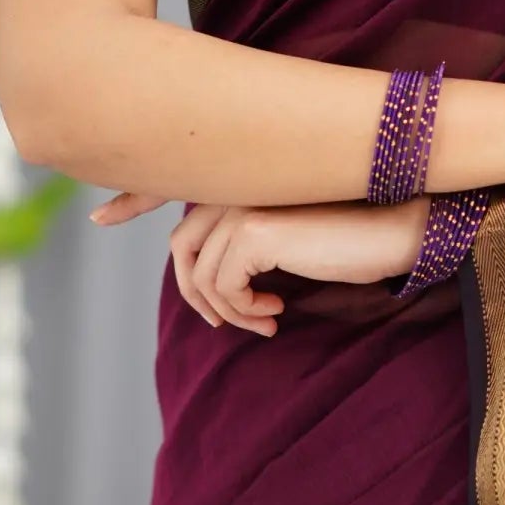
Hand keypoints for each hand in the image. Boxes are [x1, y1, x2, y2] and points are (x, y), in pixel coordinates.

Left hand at [88, 191, 428, 335]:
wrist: (401, 230)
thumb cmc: (357, 238)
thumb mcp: (294, 241)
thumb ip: (252, 244)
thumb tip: (218, 282)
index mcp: (243, 181)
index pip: (174, 190)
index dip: (132, 198)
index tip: (102, 214)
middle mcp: (236, 186)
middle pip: (182, 246)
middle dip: (194, 292)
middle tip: (227, 323)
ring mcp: (242, 204)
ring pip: (200, 274)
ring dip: (229, 310)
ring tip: (265, 320)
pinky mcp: (254, 229)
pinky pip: (222, 285)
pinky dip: (243, 309)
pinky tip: (276, 312)